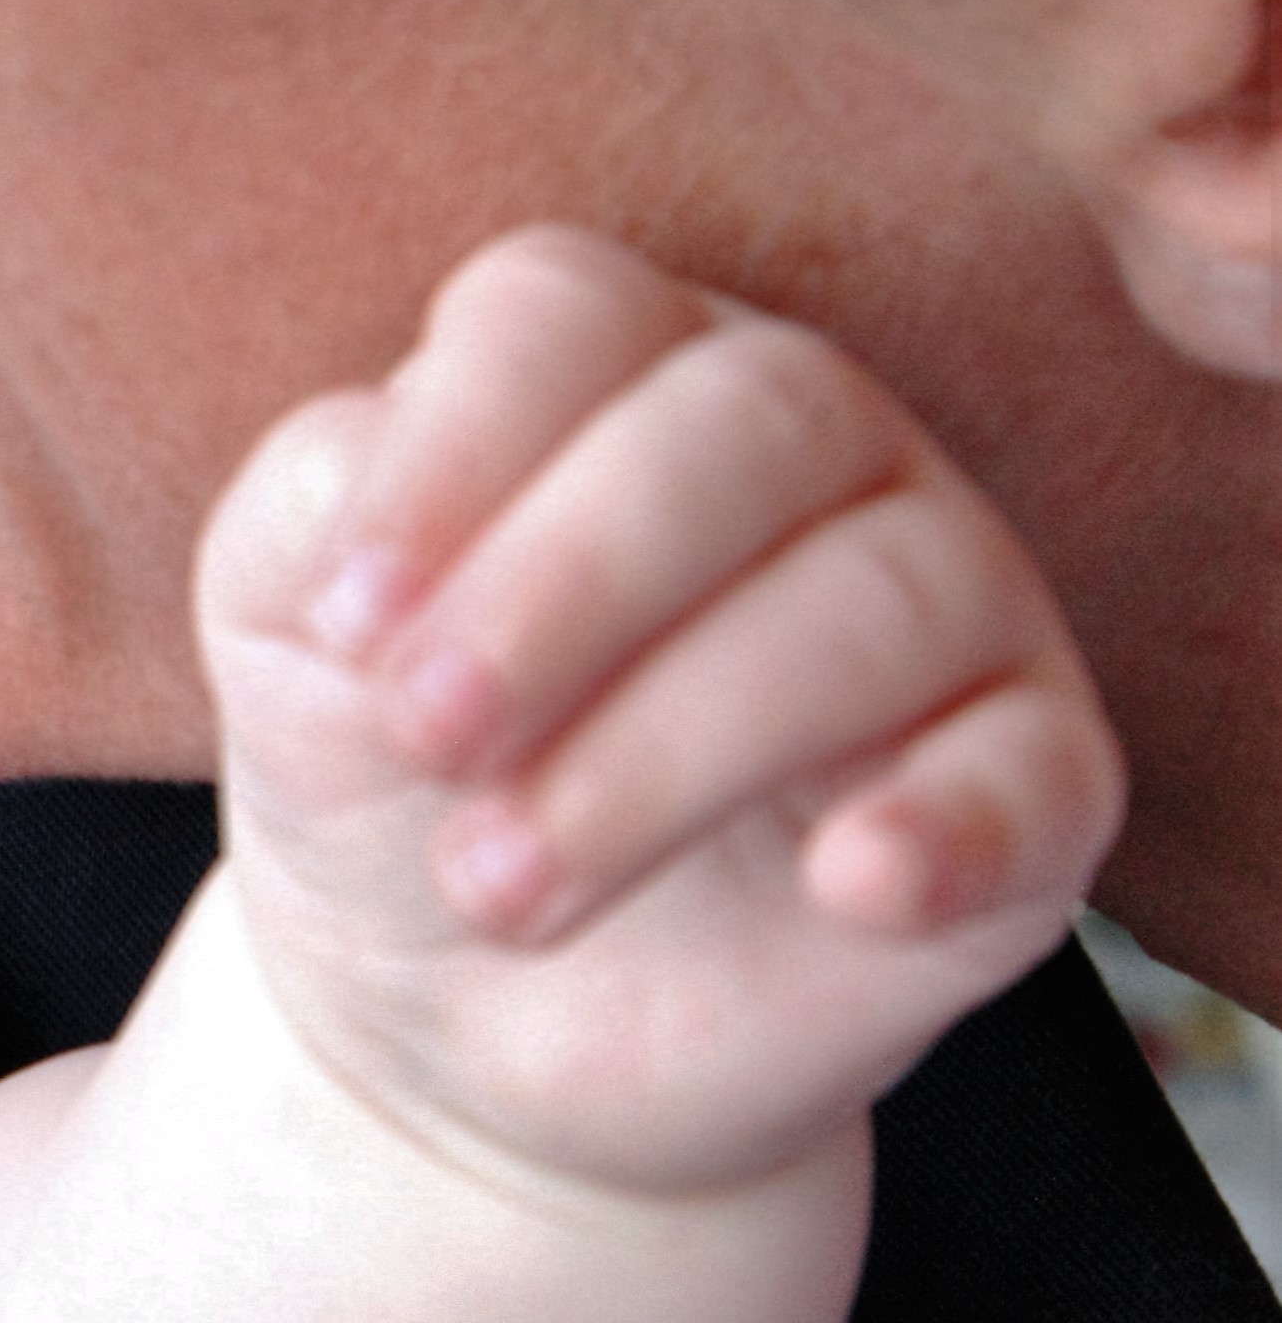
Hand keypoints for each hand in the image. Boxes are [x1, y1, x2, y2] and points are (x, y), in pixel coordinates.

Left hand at [200, 225, 1121, 1197]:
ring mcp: (942, 600)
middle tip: (426, 736)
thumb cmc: (374, 757)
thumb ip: (316, 510)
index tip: (345, 621)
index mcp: (611, 366)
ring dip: (666, 748)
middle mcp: (805, 443)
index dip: (456, 447)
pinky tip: (850, 882)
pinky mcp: (1024, 784)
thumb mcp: (284, 622)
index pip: (567, 313)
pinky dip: (952, 820)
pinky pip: (1039, 771)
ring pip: (872, 600)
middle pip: (742, 422)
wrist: (446, 1009)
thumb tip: (394, 487)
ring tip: (501, 882)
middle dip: (565, 584)